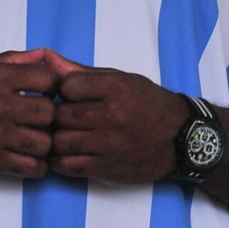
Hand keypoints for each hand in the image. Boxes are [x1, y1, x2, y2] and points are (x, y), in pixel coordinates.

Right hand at [0, 49, 60, 177]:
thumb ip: (9, 60)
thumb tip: (42, 55)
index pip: (48, 78)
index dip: (52, 84)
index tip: (46, 91)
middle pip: (50, 112)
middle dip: (51, 115)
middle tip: (43, 118)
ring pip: (44, 143)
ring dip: (46, 142)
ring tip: (37, 139)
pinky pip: (29, 167)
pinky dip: (36, 166)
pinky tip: (30, 159)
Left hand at [42, 52, 186, 185]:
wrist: (181, 139)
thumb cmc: (149, 105)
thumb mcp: (123, 80)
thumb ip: (83, 72)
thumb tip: (47, 59)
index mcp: (117, 88)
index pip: (67, 86)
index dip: (64, 89)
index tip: (72, 94)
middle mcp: (112, 115)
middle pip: (60, 115)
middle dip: (56, 115)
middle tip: (63, 116)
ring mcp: (109, 144)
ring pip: (59, 142)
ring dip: (56, 138)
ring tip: (65, 134)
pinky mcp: (106, 168)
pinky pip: (67, 165)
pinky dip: (59, 160)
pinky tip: (67, 152)